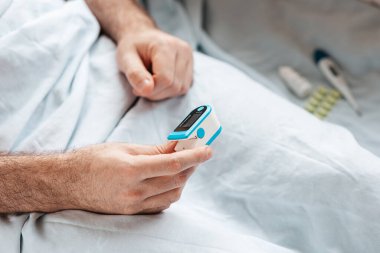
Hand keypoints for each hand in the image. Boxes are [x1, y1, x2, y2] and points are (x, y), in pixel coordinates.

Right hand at [67, 142, 211, 213]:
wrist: (67, 183)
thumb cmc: (92, 160)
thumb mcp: (124, 148)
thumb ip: (154, 150)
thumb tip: (177, 146)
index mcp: (131, 170)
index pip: (173, 164)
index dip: (194, 156)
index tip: (208, 149)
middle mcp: (134, 192)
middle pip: (176, 181)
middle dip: (191, 166)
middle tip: (196, 153)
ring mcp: (133, 205)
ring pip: (172, 195)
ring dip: (183, 180)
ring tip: (183, 165)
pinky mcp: (132, 213)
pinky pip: (161, 205)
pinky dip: (171, 192)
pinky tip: (169, 181)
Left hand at [116, 28, 193, 100]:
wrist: (141, 36)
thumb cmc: (133, 47)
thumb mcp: (125, 58)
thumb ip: (134, 74)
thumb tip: (147, 90)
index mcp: (166, 46)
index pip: (165, 79)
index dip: (151, 89)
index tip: (137, 87)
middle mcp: (183, 50)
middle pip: (174, 86)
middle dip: (156, 92)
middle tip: (142, 84)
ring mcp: (189, 58)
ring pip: (180, 89)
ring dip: (163, 92)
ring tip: (151, 80)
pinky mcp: (191, 66)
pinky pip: (183, 88)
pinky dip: (170, 90)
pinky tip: (160, 80)